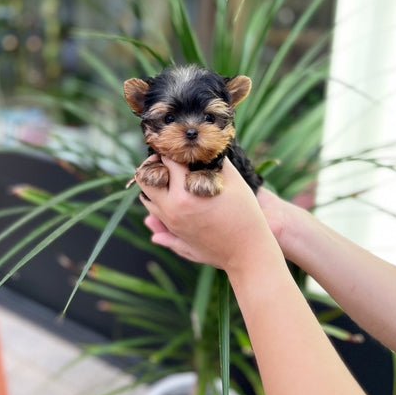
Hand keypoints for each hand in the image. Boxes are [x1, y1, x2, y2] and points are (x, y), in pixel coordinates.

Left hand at [136, 155, 273, 271]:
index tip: (176, 142)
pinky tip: (169, 192)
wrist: (249, 252)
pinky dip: (155, 200)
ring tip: (166, 173)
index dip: (172, 148)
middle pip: (146, 179)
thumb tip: (204, 146)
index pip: (168, 161)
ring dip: (152, 183)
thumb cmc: (245, 214)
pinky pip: (154, 214)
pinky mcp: (175, 233)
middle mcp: (173, 208)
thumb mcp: (234, 182)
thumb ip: (216, 161)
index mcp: (186, 193)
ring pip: (146, 198)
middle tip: (164, 155)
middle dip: (153, 164)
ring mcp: (171, 223)